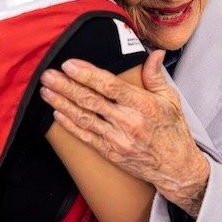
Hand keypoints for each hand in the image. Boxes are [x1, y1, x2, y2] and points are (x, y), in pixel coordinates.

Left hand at [40, 51, 208, 216]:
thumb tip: (155, 52)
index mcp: (142, 105)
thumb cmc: (173, 130)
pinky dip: (69, 124)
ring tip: (45, 90)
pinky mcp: (110, 153)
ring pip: (83, 118)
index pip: (109, 86)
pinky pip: (85, 136)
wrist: (176, 169)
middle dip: (65, 86)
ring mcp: (117, 140)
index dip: (87, 74)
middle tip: (47, 75)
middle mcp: (127, 122)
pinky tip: (57, 112)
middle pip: (90, 101)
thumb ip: (156, 75)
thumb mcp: (171, 100)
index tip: (69, 64)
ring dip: (61, 103)